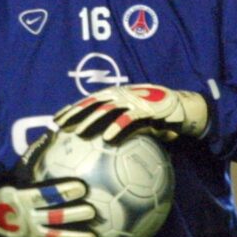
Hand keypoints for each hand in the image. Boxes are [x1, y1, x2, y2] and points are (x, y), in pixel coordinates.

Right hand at [0, 135, 96, 236]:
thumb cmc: (10, 184)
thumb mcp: (17, 170)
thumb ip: (36, 155)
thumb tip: (55, 131)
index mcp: (21, 197)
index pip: (44, 194)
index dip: (62, 191)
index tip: (82, 186)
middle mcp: (26, 216)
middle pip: (52, 216)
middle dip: (72, 215)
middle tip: (92, 211)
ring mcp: (30, 232)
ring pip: (55, 236)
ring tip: (93, 236)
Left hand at [53, 84, 208, 142]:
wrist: (180, 108)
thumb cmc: (153, 114)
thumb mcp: (132, 116)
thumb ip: (116, 122)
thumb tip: (98, 142)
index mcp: (114, 95)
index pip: (88, 100)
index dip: (71, 108)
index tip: (56, 119)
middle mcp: (120, 94)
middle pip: (91, 103)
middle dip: (74, 114)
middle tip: (59, 126)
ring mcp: (131, 100)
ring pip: (105, 109)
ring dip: (90, 121)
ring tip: (78, 133)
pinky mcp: (145, 109)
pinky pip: (127, 119)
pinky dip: (116, 127)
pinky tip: (107, 138)